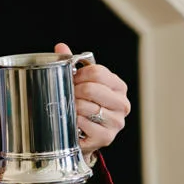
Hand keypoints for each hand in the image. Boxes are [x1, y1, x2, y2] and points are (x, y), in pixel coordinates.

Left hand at [56, 43, 129, 159]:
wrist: (83, 136)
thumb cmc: (83, 106)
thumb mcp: (80, 83)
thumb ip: (72, 64)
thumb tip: (60, 46)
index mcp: (119, 87)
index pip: (97, 72)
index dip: (78, 75)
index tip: (71, 80)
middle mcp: (123, 104)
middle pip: (91, 89)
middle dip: (73, 91)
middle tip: (68, 96)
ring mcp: (117, 122)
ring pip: (86, 107)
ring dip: (72, 107)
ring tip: (70, 109)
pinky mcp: (107, 137)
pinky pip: (83, 123)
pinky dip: (74, 121)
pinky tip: (73, 122)